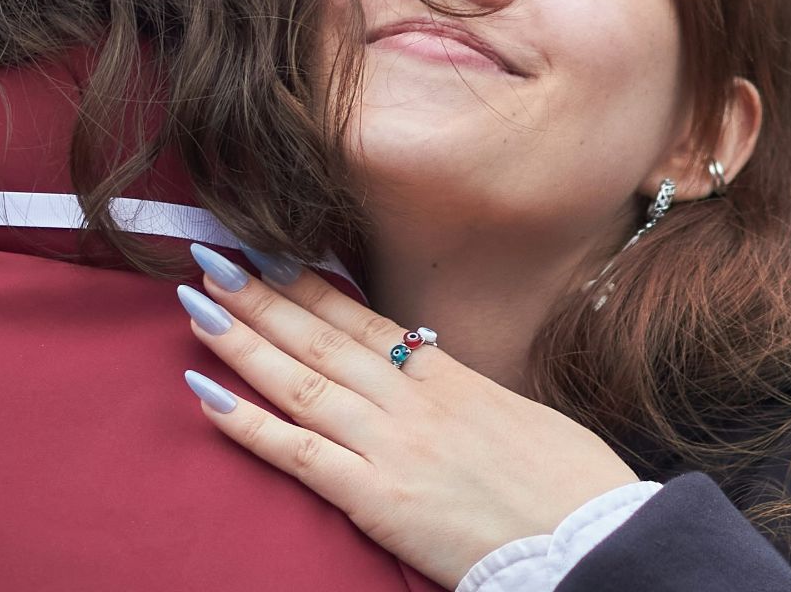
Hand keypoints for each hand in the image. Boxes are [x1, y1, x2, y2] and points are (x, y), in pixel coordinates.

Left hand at [175, 244, 638, 589]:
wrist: (594, 537)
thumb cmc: (573, 485)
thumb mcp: (521, 418)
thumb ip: (469, 397)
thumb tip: (442, 381)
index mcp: (450, 378)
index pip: (364, 321)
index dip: (310, 287)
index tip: (268, 253)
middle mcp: (414, 401)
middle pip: (322, 337)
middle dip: (261, 296)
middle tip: (211, 257)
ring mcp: (393, 446)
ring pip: (301, 381)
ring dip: (242, 342)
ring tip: (196, 307)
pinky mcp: (379, 498)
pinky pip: (301, 455)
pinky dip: (251, 425)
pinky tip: (207, 398)